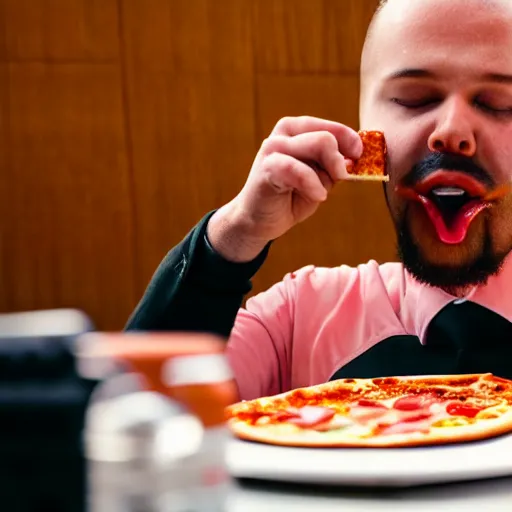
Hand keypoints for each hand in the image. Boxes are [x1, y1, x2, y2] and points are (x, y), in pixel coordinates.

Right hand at [207, 116, 362, 261]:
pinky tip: (317, 196)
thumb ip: (333, 166)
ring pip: (319, 145)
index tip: (358, 157)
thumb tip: (354, 157)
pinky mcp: (267, 167)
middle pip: (327, 136)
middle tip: (338, 181)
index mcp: (296, 130)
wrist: (259, 220)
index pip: (331, 128)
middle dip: (339, 161)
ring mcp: (273, 148)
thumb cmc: (289, 198)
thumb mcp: (319, 178)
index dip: (350, 141)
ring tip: (321, 193)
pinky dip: (313, 185)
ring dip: (328, 174)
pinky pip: (299, 170)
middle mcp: (283, 133)